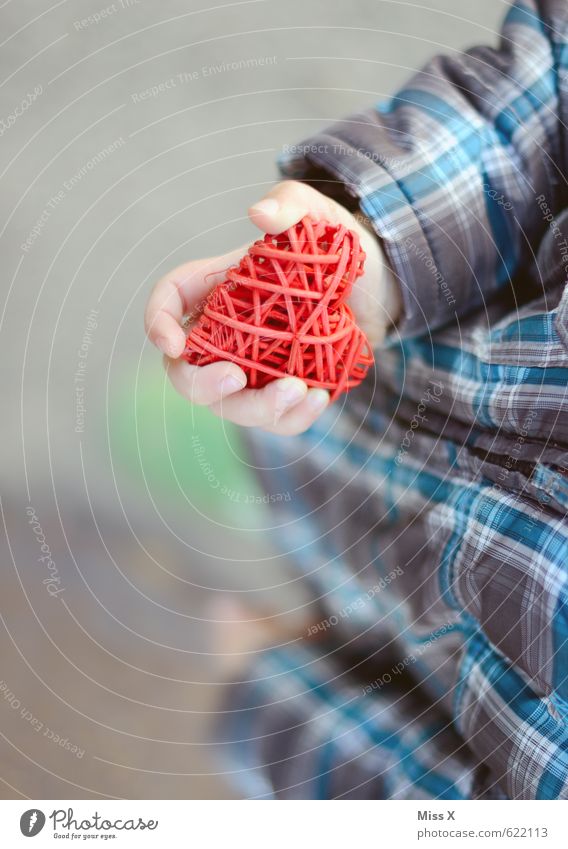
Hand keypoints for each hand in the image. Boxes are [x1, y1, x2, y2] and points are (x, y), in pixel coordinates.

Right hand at [144, 180, 401, 434]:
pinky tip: (318, 399)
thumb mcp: (319, 216)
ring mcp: (249, 370)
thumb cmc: (334, 248)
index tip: (174, 343)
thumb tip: (260, 213)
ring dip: (258, 408)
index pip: (167, 303)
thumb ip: (291, 204)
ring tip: (300, 390)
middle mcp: (222, 335)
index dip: (157, 324)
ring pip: (231, 406)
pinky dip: (292, 418)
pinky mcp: (279, 394)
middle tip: (237, 378)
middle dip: (203, 385)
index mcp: (214, 288)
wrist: (374, 289)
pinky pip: (274, 421)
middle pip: (185, 373)